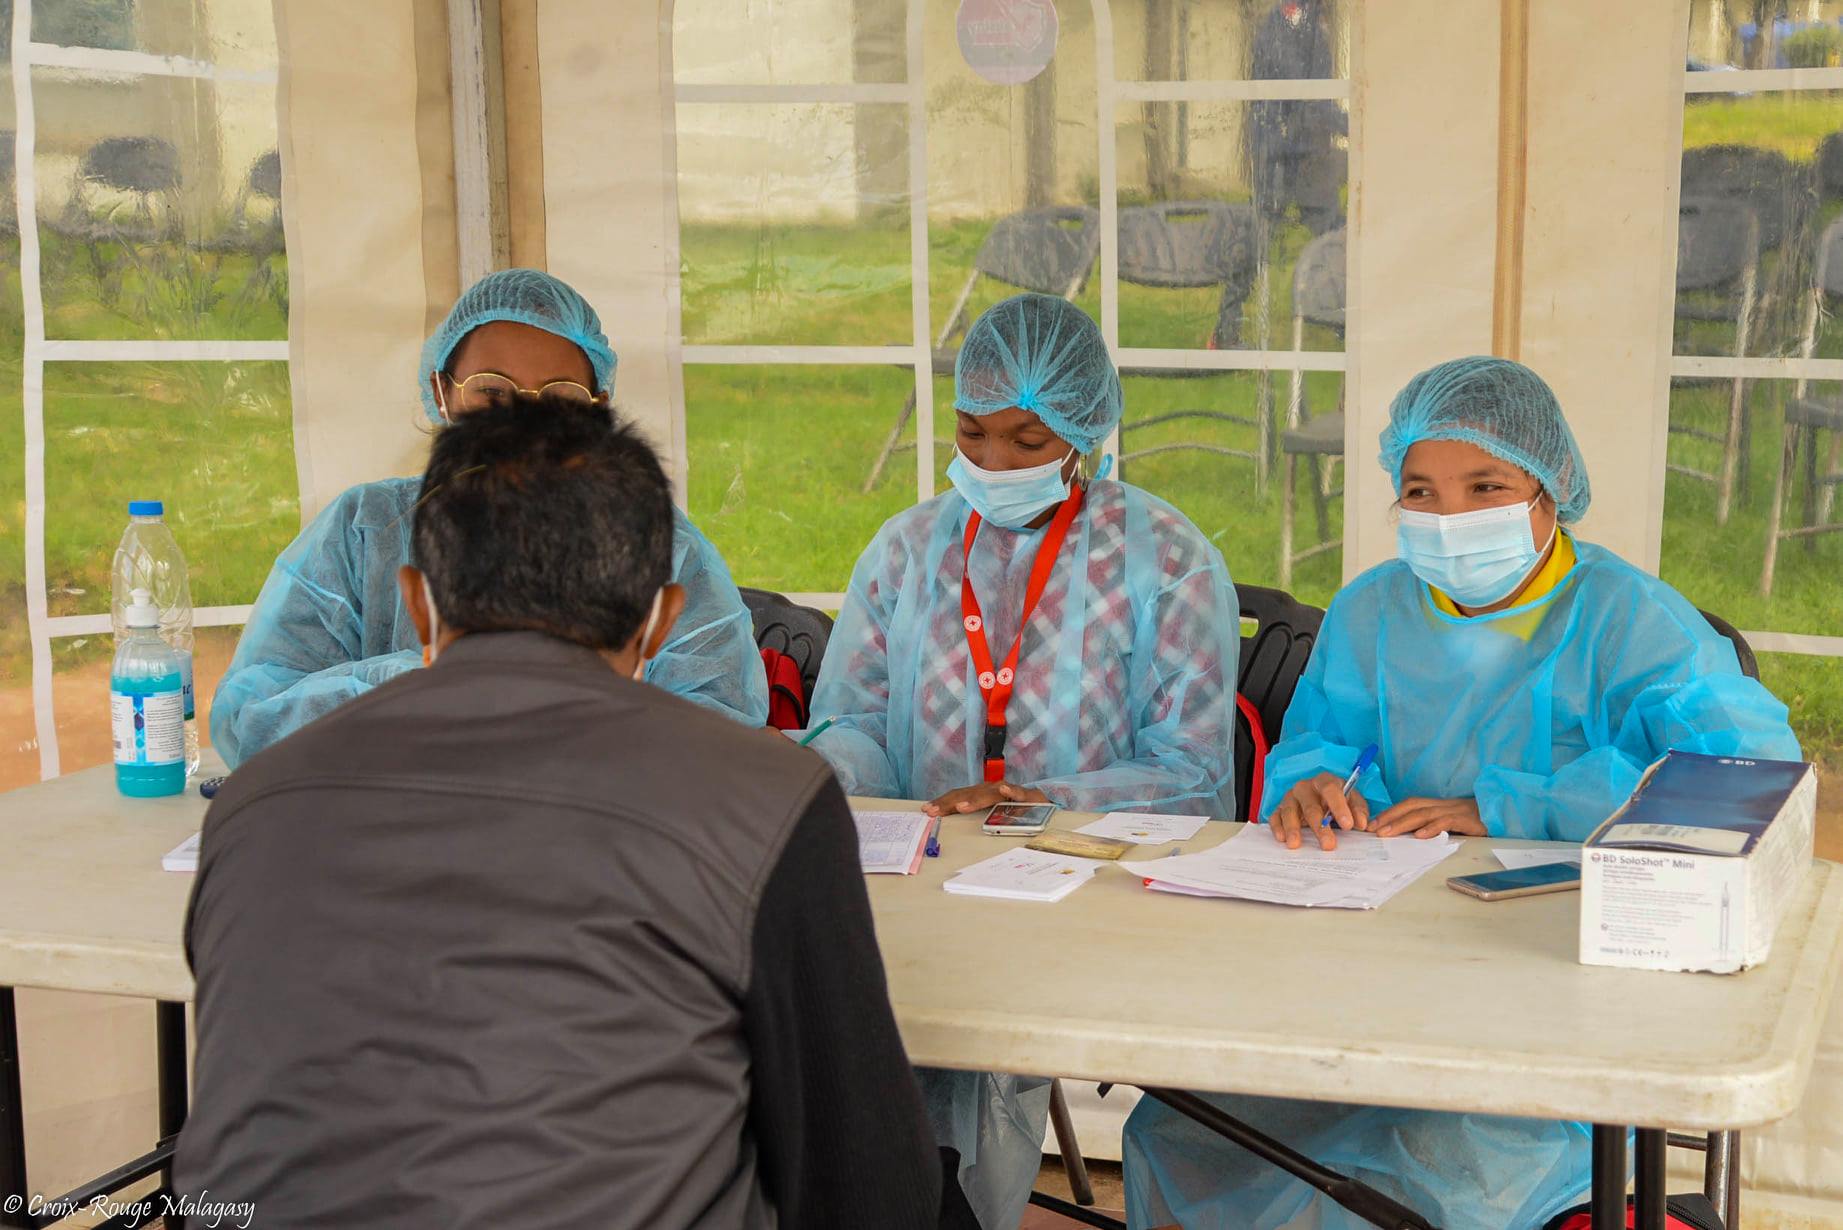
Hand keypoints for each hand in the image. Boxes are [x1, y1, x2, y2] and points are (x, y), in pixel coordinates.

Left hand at [923, 781, 1049, 816]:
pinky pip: (1018, 793)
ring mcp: (1008, 790)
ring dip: (975, 799)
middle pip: (968, 794)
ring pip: (989, 794)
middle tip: (935, 811)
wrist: (1043, 801)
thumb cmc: (1013, 807)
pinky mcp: (1026, 795)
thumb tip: (952, 817)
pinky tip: (1004, 790)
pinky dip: (1011, 791)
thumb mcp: (990, 811)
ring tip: (961, 806)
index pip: (958, 796)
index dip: (942, 802)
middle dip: (950, 802)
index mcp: (981, 793)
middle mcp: (991, 789)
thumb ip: (974, 813)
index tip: (927, 810)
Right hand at [1267, 773, 1369, 850]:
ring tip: (1296, 844)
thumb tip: (1362, 824)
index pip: (1331, 790)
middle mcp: (1305, 787)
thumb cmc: (1337, 800)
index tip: (1348, 825)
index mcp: (1325, 782)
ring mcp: (1290, 798)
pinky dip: (1277, 827)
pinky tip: (1282, 838)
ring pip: (1289, 811)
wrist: (1319, 798)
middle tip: (1328, 845)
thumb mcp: (1352, 801)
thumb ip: (1359, 811)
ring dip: (1293, 828)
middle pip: (1311, 806)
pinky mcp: (1279, 809)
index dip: (1339, 807)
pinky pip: (1275, 817)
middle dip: (1320, 827)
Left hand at [1373, 797, 1484, 838]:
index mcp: (1436, 805)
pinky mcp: (1467, 819)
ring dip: (1404, 823)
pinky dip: (1432, 828)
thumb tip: (1407, 837)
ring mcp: (1454, 810)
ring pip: (1425, 814)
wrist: (1502, 814)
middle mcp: (1442, 805)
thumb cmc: (1473, 822)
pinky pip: (1447, 822)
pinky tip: (1420, 836)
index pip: (1408, 805)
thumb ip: (1430, 827)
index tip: (1372, 824)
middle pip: (1412, 807)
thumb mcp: (1448, 824)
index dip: (1390, 812)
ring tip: (1388, 833)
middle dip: (1390, 817)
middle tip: (1373, 829)